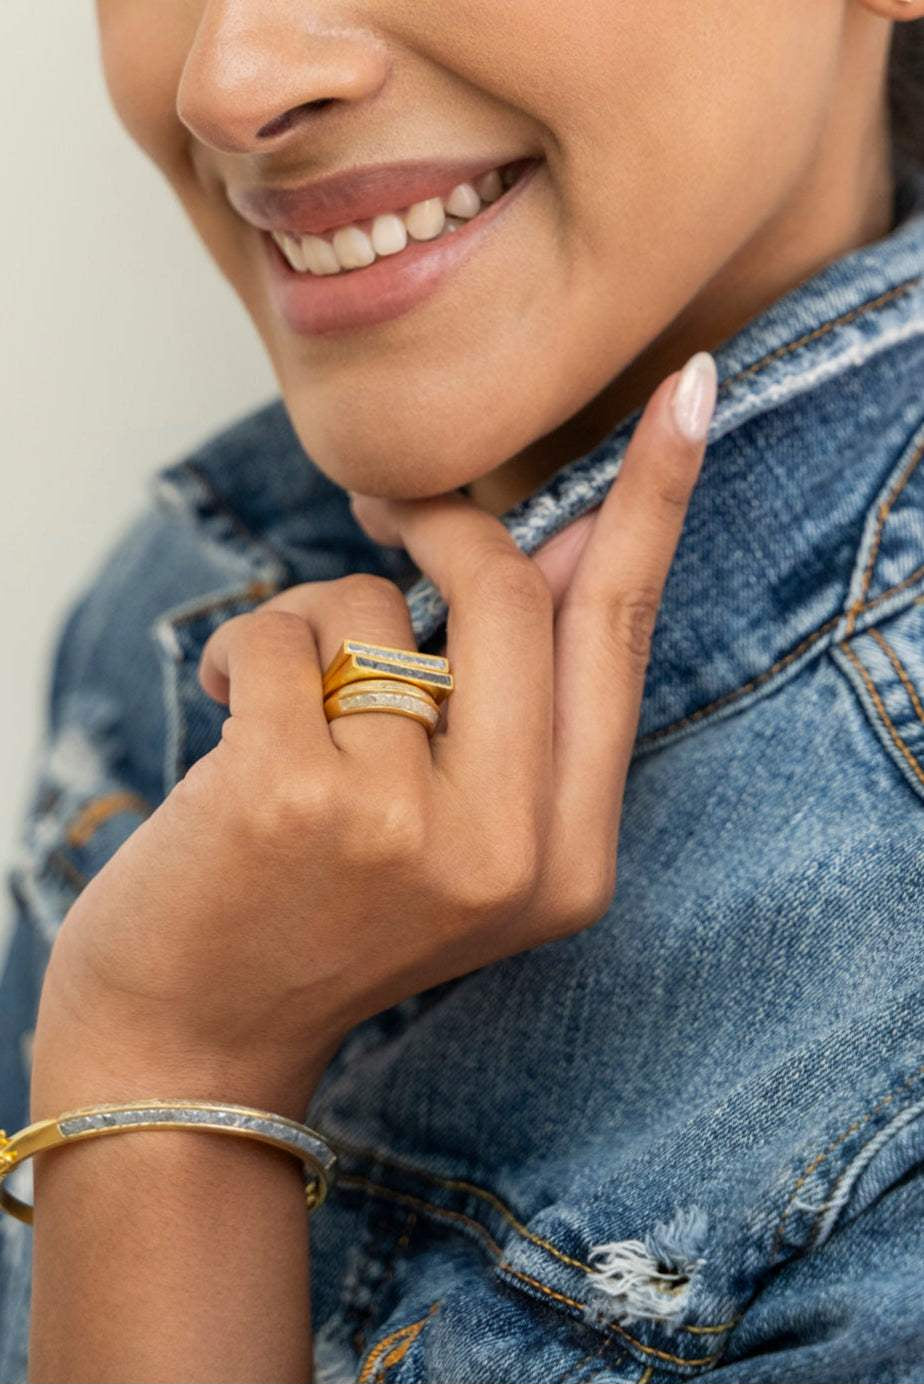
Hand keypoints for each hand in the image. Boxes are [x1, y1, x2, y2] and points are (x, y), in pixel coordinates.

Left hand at [35, 358, 715, 1109]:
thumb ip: (524, 696)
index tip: (690, 389)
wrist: (194, 1036)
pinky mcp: (294, 798)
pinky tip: (229, 721)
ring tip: (285, 707)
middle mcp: (509, 850)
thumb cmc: (323, 911)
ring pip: (377, 610)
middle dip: (438, 526)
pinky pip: (282, 632)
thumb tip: (566, 533)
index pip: (620, 637)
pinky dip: (244, 649)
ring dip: (317, 627)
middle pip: (510, 594)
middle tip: (386, 505)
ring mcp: (405, 828)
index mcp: (569, 859)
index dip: (653, 502)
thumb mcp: (459, 827)